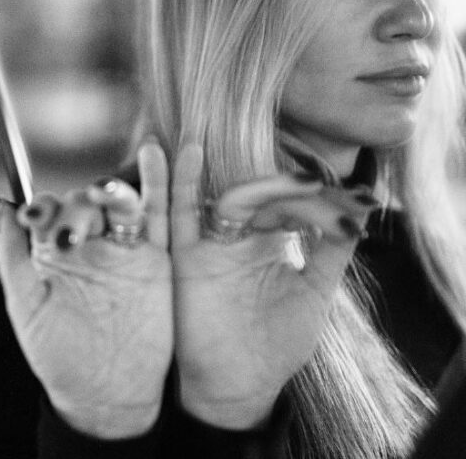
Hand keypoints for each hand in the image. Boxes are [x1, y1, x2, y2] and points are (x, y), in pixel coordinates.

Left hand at [0, 141, 172, 438]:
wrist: (104, 396)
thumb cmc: (59, 356)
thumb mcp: (26, 306)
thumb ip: (11, 257)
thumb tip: (0, 212)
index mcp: (55, 253)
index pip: (49, 212)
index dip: (43, 207)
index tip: (34, 216)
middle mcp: (88, 245)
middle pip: (84, 202)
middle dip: (78, 206)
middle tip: (75, 230)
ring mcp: (121, 250)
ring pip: (119, 204)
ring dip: (113, 192)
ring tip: (104, 193)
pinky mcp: (154, 260)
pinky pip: (158, 219)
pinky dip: (159, 187)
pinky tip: (154, 160)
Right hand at [169, 142, 373, 428]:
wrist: (240, 386)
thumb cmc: (274, 343)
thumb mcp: (314, 291)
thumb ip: (331, 249)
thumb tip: (361, 206)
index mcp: (264, 240)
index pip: (289, 204)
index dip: (320, 204)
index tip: (353, 211)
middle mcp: (235, 236)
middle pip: (263, 197)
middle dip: (300, 195)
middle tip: (329, 195)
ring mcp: (209, 244)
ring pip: (230, 199)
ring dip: (261, 185)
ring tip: (301, 179)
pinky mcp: (185, 257)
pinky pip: (177, 213)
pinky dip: (180, 182)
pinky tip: (190, 152)